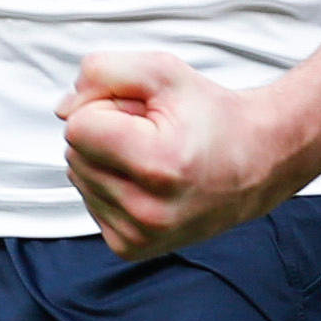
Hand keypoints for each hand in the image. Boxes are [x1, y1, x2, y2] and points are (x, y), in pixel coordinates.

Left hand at [57, 51, 302, 256]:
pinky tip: (147, 182)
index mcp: (157, 165)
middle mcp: (148, 210)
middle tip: (153, 134)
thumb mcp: (163, 71)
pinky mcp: (132, 248)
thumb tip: (62, 110)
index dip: (104, 107)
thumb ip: (102, 72)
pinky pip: (90, 202)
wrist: (257, 162)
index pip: (77, 126)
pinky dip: (110, 186)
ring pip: (79, 177)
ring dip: (107, 160)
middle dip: (105, 133)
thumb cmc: (211, 115)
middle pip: (74, 152)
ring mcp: (140, 235)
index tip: (142, 113)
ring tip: (154, 157)